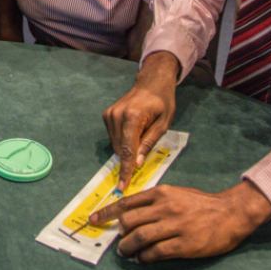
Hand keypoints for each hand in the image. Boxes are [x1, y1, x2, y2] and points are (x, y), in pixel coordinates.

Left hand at [90, 180, 270, 261]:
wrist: (230, 213)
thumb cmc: (200, 203)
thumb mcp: (175, 193)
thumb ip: (154, 201)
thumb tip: (129, 213)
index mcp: (161, 193)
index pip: (127, 203)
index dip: (107, 213)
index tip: (94, 219)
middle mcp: (165, 207)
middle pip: (130, 221)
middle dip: (119, 233)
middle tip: (118, 241)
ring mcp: (175, 226)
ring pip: (140, 237)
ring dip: (128, 247)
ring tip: (125, 252)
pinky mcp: (184, 244)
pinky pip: (157, 252)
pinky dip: (145, 257)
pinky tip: (142, 259)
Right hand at [103, 51, 178, 189]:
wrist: (152, 82)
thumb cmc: (162, 102)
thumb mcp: (163, 124)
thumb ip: (148, 143)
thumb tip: (137, 164)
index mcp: (132, 117)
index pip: (127, 150)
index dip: (126, 170)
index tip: (122, 187)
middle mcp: (116, 116)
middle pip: (120, 149)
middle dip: (130, 159)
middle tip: (143, 157)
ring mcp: (109, 115)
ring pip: (115, 145)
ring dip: (126, 149)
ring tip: (141, 136)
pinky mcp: (107, 115)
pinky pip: (113, 137)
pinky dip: (122, 141)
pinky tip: (133, 132)